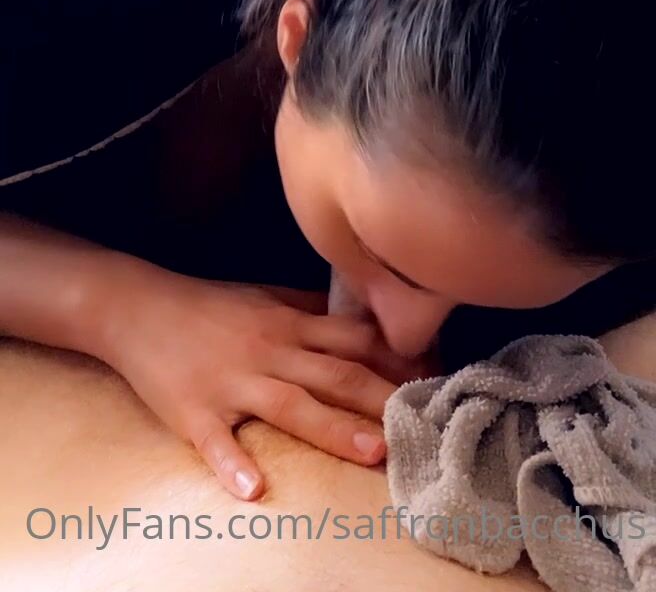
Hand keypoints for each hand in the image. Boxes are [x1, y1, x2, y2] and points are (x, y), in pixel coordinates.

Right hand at [95, 262, 400, 500]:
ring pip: (290, 405)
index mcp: (288, 323)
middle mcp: (269, 350)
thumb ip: (310, 306)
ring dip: (333, 428)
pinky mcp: (194, 410)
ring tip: (373, 452)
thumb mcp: (263, 295)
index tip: (435, 377)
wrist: (136, 306)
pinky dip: (233, 465)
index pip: (353, 339)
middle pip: (334, 374)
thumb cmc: (205, 304)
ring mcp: (232, 382)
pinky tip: (253, 490)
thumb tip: (360, 314)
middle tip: (423, 422)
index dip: (396, 356)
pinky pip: (216, 441)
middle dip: (380, 398)